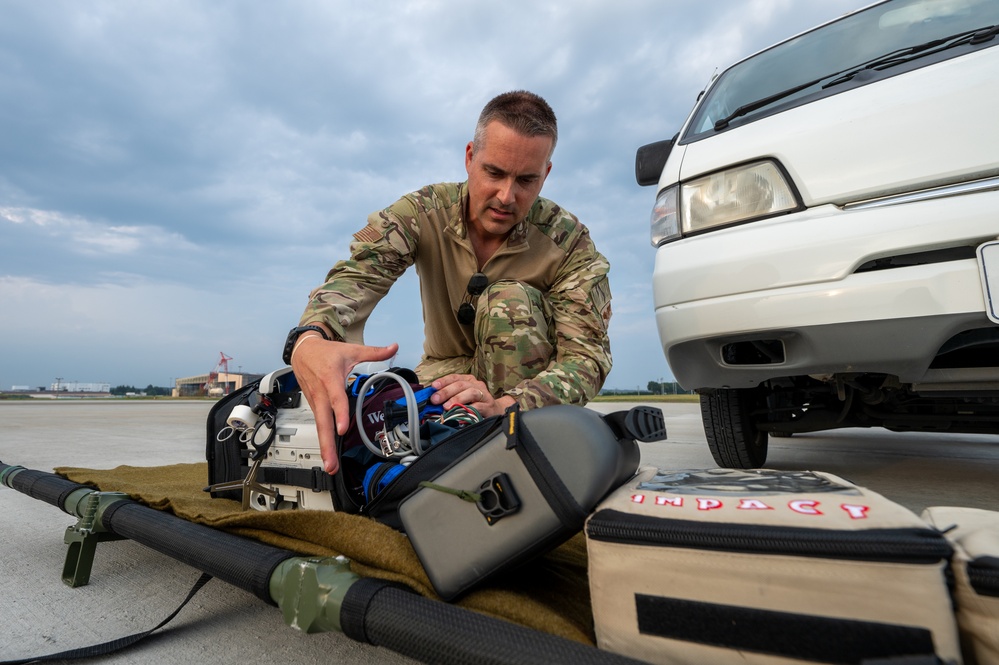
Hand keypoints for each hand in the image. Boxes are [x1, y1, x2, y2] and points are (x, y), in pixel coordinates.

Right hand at [291, 337, 397, 473]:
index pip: (336, 399)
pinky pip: (320, 424)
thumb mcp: (351, 350)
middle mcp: (321, 394)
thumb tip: (393, 348)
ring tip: (330, 466)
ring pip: (320, 427)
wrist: (302, 350)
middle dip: (327, 444)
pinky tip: (328, 454)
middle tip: (331, 463)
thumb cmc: (325, 352)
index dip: (339, 414)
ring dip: (324, 447)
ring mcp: (316, 402)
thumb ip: (374, 352)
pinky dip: (323, 440)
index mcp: (330, 379)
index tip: (343, 429)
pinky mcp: (314, 406)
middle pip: (323, 422)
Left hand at [430, 373, 515, 417]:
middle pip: (461, 385)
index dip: (443, 381)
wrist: (496, 412)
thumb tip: (432, 398)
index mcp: (469, 380)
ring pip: (471, 393)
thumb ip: (450, 396)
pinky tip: (460, 412)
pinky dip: (469, 409)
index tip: (433, 386)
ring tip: (446, 406)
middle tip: (435, 399)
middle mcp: (477, 385)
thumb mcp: (463, 397)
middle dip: (446, 391)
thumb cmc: (476, 404)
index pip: (455, 377)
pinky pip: (479, 406)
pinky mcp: (489, 407)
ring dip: (457, 399)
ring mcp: (484, 396)